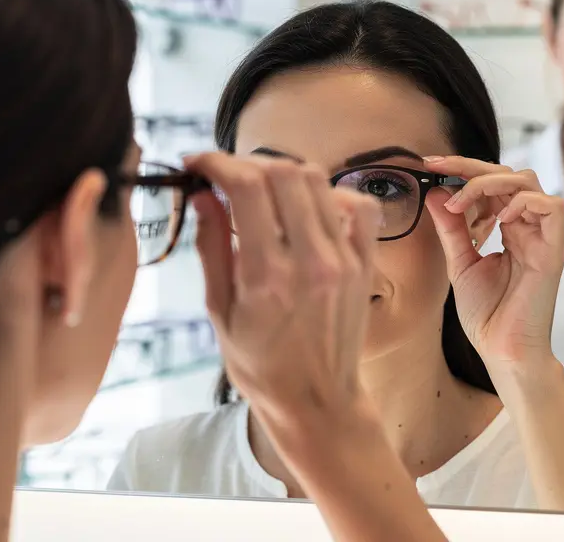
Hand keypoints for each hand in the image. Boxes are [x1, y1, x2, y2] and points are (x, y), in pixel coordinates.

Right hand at [184, 152, 381, 419]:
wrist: (317, 401)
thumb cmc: (260, 365)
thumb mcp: (219, 312)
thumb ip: (211, 248)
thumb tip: (202, 195)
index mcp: (266, 276)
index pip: (245, 187)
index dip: (217, 163)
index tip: (198, 164)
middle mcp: (310, 261)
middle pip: (283, 172)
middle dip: (247, 164)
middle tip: (228, 177)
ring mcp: (344, 260)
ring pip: (318, 180)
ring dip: (283, 174)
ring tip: (263, 192)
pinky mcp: (365, 263)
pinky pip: (358, 205)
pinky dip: (332, 193)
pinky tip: (310, 208)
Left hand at [423, 157, 563, 383]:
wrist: (502, 350)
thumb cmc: (487, 314)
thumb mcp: (460, 263)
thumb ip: (451, 229)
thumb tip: (435, 192)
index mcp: (509, 228)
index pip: (491, 184)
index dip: (463, 169)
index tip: (431, 164)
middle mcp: (528, 227)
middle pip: (510, 174)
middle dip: (472, 167)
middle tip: (439, 167)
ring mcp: (543, 237)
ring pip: (529, 182)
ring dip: (491, 183)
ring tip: (462, 203)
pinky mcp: (554, 250)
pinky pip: (552, 207)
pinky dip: (522, 203)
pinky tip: (497, 219)